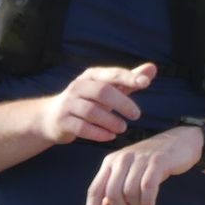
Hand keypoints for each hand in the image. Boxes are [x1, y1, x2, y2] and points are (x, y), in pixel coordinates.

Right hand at [40, 63, 154, 147]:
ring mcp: (68, 104)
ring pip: (91, 111)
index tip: (146, 83)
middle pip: (102, 91)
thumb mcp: (107, 89)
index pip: (111, 74)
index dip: (128, 77)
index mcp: (91, 76)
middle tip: (137, 115)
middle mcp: (78, 87)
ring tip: (123, 128)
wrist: (51, 117)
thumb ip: (129, 81)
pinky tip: (110, 136)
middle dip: (122, 103)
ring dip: (110, 121)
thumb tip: (153, 68)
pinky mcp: (63, 122)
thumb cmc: (86, 101)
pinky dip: (98, 133)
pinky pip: (82, 128)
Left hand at [83, 123, 198, 204]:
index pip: (95, 190)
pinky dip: (147, 203)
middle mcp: (121, 159)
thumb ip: (112, 199)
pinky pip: (147, 187)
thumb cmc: (150, 164)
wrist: (180, 142)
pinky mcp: (157, 161)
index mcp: (110, 163)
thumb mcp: (128, 179)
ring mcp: (139, 159)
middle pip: (112, 194)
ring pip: (129, 192)